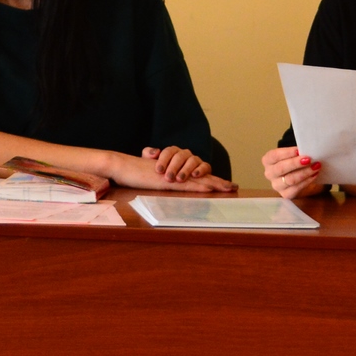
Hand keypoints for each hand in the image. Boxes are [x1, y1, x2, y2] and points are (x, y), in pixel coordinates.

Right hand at [116, 152, 234, 192]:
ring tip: (228, 188)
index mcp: (174, 170)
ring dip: (213, 183)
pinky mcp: (167, 182)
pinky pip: (186, 185)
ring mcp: (172, 176)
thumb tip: (163, 173)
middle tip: (233, 186)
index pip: (195, 174)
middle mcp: (176, 171)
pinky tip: (209, 189)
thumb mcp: (150, 174)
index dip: (210, 178)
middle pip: (201, 175)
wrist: (122, 166)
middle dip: (218, 181)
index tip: (224, 183)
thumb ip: (160, 174)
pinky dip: (199, 187)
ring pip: (197, 179)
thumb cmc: (134, 171)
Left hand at [141, 146, 210, 181]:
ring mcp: (195, 160)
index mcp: (173, 151)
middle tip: (168, 178)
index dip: (163, 160)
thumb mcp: (152, 163)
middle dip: (174, 167)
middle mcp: (184, 154)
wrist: (178, 179)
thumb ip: (148, 154)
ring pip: (192, 160)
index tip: (159, 171)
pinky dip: (201, 170)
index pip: (168, 152)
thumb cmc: (164, 171)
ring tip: (180, 179)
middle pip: (180, 156)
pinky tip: (195, 175)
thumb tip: (154, 152)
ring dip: (186, 169)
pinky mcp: (204, 167)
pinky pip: (205, 166)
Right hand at [262, 146, 324, 198]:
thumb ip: (296, 152)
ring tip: (316, 166)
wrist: (296, 175)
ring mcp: (276, 185)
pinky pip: (296, 188)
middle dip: (296, 163)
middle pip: (281, 168)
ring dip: (304, 172)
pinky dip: (307, 181)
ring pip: (290, 179)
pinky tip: (314, 175)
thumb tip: (307, 149)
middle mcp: (269, 173)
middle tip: (309, 159)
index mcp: (268, 160)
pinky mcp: (285, 194)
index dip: (287, 153)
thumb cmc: (293, 162)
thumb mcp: (291, 155)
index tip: (299, 150)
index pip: (275, 156)